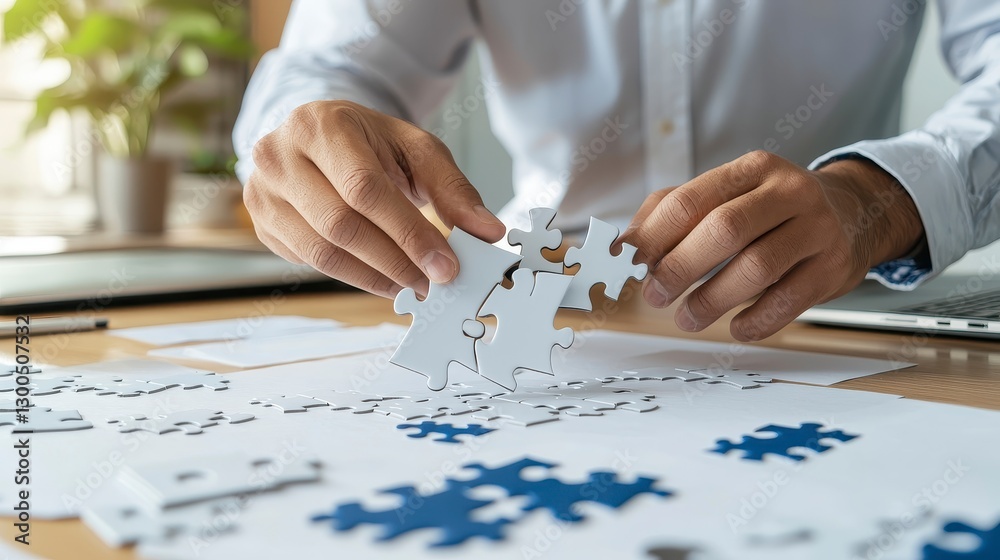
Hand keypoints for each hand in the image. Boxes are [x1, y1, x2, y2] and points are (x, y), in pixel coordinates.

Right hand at [244, 100, 505, 296]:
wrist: (318, 138)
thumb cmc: (369, 141)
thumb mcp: (415, 149)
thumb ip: (453, 188)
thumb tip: (488, 231)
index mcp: (319, 125)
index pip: (365, 188)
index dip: (408, 232)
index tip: (445, 265)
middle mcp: (279, 155)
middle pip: (341, 224)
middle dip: (395, 261)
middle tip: (434, 283)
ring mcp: (262, 192)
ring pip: (322, 252)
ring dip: (376, 278)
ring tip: (414, 286)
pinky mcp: (263, 224)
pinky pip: (311, 263)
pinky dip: (355, 277)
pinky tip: (386, 280)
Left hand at [618, 151, 923, 340]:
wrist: (854, 213)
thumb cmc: (772, 209)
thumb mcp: (727, 194)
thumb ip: (672, 212)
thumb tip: (626, 245)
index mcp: (752, 169)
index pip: (691, 199)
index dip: (655, 235)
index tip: (631, 262)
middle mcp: (788, 193)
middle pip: (723, 230)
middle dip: (680, 268)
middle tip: (656, 294)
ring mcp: (816, 229)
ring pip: (757, 267)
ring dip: (712, 299)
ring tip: (688, 317)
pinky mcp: (833, 267)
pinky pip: (788, 301)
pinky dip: (755, 320)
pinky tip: (735, 327)